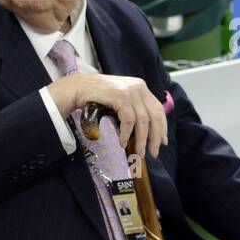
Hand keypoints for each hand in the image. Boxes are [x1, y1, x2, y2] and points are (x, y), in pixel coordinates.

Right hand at [50, 73, 167, 158]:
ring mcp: (130, 91)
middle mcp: (138, 87)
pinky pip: (128, 120)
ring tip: (138, 153)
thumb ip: (132, 108)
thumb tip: (145, 130)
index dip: (162, 127)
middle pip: (154, 116)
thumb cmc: (95, 97)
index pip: (158, 109)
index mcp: (140, 87)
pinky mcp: (120, 96)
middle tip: (153, 153)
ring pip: (143, 121)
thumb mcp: (119, 99)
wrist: (77, 88)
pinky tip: (123, 143)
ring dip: (141, 140)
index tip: (162, 142)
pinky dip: (127, 134)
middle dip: (155, 137)